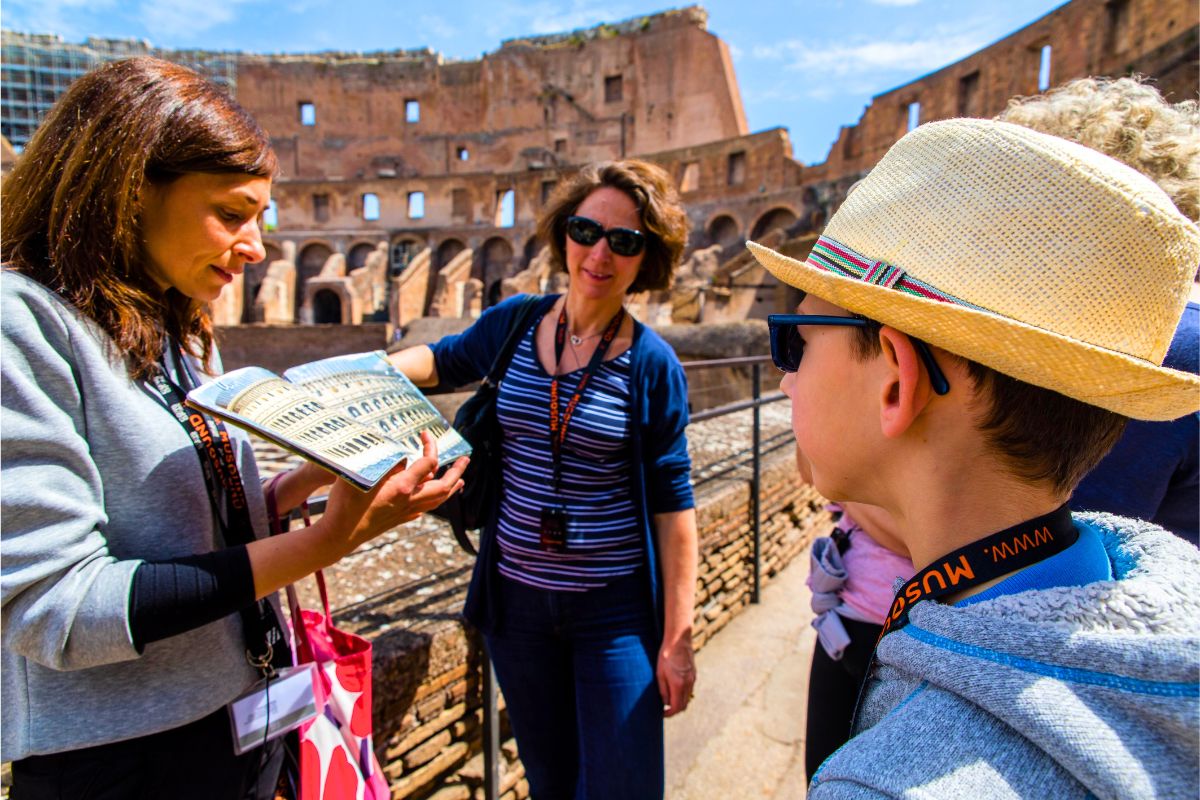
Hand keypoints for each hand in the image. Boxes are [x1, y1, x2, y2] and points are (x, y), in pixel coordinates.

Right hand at [317, 431, 468, 559]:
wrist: (338, 536)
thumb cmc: (345, 503)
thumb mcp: (362, 475)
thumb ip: (385, 464)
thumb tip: (403, 457)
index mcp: (402, 487)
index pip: (428, 462)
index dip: (430, 445)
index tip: (425, 433)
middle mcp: (409, 501)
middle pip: (443, 486)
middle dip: (457, 472)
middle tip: (466, 459)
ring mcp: (405, 512)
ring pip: (436, 501)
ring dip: (450, 489)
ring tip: (460, 482)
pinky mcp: (398, 520)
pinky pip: (423, 510)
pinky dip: (432, 502)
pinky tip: (430, 502)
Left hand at [657, 635, 695, 716]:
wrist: (678, 641)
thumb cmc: (666, 656)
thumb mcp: (660, 674)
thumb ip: (663, 690)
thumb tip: (665, 703)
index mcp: (678, 685)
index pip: (676, 707)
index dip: (669, 714)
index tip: (662, 714)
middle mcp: (688, 684)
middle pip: (684, 705)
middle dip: (675, 710)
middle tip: (665, 710)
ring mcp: (692, 679)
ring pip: (687, 698)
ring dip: (679, 702)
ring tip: (669, 700)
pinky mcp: (694, 674)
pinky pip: (690, 689)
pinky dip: (683, 694)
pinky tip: (675, 689)